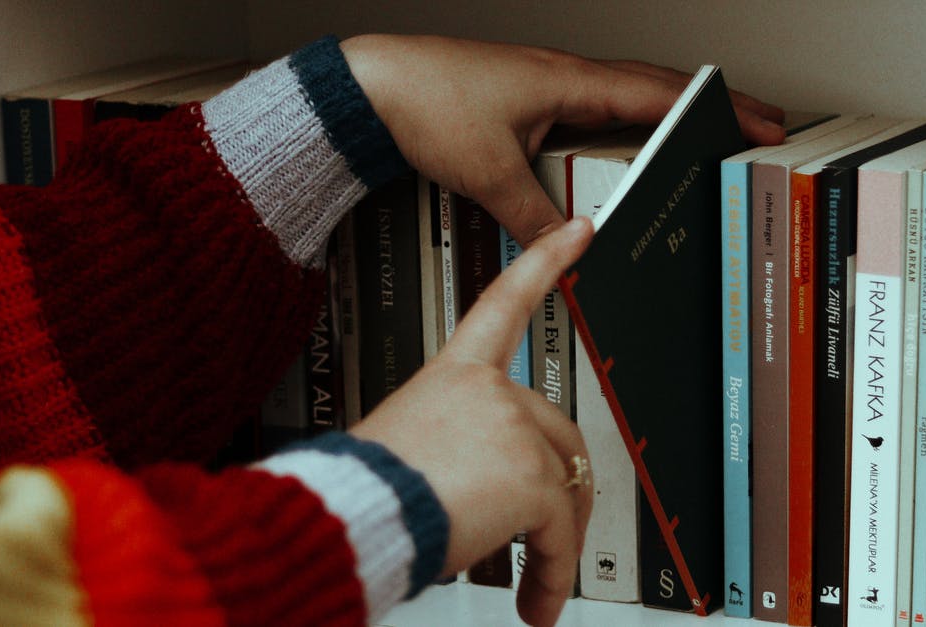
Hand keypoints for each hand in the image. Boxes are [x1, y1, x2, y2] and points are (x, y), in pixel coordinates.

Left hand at [340, 34, 784, 246]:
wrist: (371, 86)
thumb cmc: (423, 103)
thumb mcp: (491, 173)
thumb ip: (537, 216)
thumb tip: (575, 246)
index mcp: (568, 82)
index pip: (659, 96)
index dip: (715, 111)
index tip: (758, 122)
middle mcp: (563, 76)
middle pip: (654, 88)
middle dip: (708, 107)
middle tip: (751, 124)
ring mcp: (546, 83)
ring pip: (624, 93)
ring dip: (666, 111)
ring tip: (701, 137)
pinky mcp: (525, 97)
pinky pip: (591, 106)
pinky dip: (622, 121)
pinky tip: (622, 145)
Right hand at [349, 216, 595, 626]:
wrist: (349, 519)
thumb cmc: (363, 492)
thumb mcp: (410, 452)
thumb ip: (458, 453)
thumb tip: (485, 496)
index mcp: (452, 373)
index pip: (504, 301)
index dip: (544, 261)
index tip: (575, 230)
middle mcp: (486, 389)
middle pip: (557, 431)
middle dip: (557, 493)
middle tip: (545, 540)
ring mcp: (512, 427)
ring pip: (563, 486)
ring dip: (554, 544)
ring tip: (534, 584)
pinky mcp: (530, 473)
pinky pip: (561, 529)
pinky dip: (553, 570)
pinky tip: (537, 599)